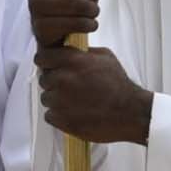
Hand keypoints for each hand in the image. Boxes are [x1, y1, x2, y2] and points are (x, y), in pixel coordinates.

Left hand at [35, 38, 154, 145]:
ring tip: (74, 102)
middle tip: (70, 88)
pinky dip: (59, 116)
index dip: (46, 62)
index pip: (42, 58)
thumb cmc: (119, 85)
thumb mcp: (106, 58)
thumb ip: (85, 53)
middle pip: (44, 79)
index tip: (51, 67)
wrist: (129, 112)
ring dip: (56, 100)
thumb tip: (74, 51)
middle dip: (54, 82)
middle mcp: (62, 79)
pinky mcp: (61, 119)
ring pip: (46, 98)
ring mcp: (59, 100)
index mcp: (72, 61)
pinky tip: (73, 113)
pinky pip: (49, 115)